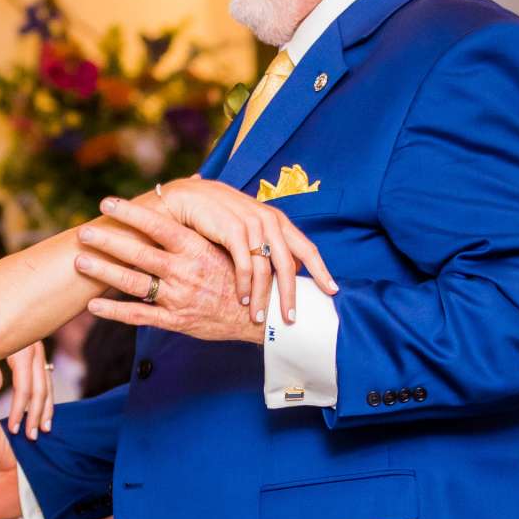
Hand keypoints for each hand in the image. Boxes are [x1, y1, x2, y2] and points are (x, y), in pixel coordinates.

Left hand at [0, 342, 54, 439]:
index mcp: (21, 349)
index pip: (25, 387)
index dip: (20, 409)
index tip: (14, 429)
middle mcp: (34, 350)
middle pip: (40, 388)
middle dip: (36, 414)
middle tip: (31, 436)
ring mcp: (39, 351)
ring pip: (47, 384)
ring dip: (46, 408)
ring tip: (44, 429)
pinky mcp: (38, 353)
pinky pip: (46, 377)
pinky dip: (46, 396)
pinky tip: (45, 410)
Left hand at [74, 183, 335, 339]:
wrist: (263, 316)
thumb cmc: (243, 275)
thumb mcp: (228, 243)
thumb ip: (203, 219)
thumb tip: (194, 180)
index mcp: (197, 249)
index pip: (159, 226)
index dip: (132, 214)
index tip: (107, 202)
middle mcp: (185, 271)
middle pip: (139, 253)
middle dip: (109, 241)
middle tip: (83, 232)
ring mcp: (179, 297)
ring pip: (134, 283)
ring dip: (104, 272)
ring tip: (79, 261)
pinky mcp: (176, 320)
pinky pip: (140, 316)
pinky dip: (115, 311)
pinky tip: (93, 305)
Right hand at [154, 178, 335, 319]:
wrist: (186, 199)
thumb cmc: (216, 215)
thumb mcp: (248, 227)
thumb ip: (267, 244)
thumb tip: (287, 271)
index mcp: (277, 220)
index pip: (307, 249)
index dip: (321, 271)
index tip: (332, 292)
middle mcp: (269, 221)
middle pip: (289, 265)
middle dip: (291, 296)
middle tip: (291, 319)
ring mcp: (252, 224)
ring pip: (266, 270)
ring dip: (263, 297)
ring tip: (260, 318)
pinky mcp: (233, 230)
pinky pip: (244, 266)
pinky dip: (244, 286)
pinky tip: (242, 300)